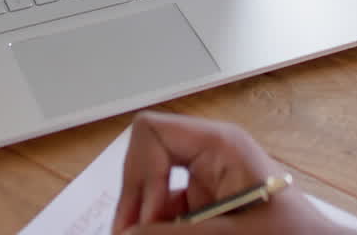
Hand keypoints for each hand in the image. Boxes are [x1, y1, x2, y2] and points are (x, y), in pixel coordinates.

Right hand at [112, 111, 339, 234]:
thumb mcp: (229, 234)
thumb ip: (173, 234)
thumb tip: (127, 233)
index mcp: (220, 145)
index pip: (152, 131)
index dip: (140, 174)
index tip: (145, 218)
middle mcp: (209, 155)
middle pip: (145, 160)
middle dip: (135, 201)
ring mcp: (206, 180)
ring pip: (151, 190)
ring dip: (145, 219)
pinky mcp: (206, 205)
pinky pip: (167, 209)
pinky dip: (159, 228)